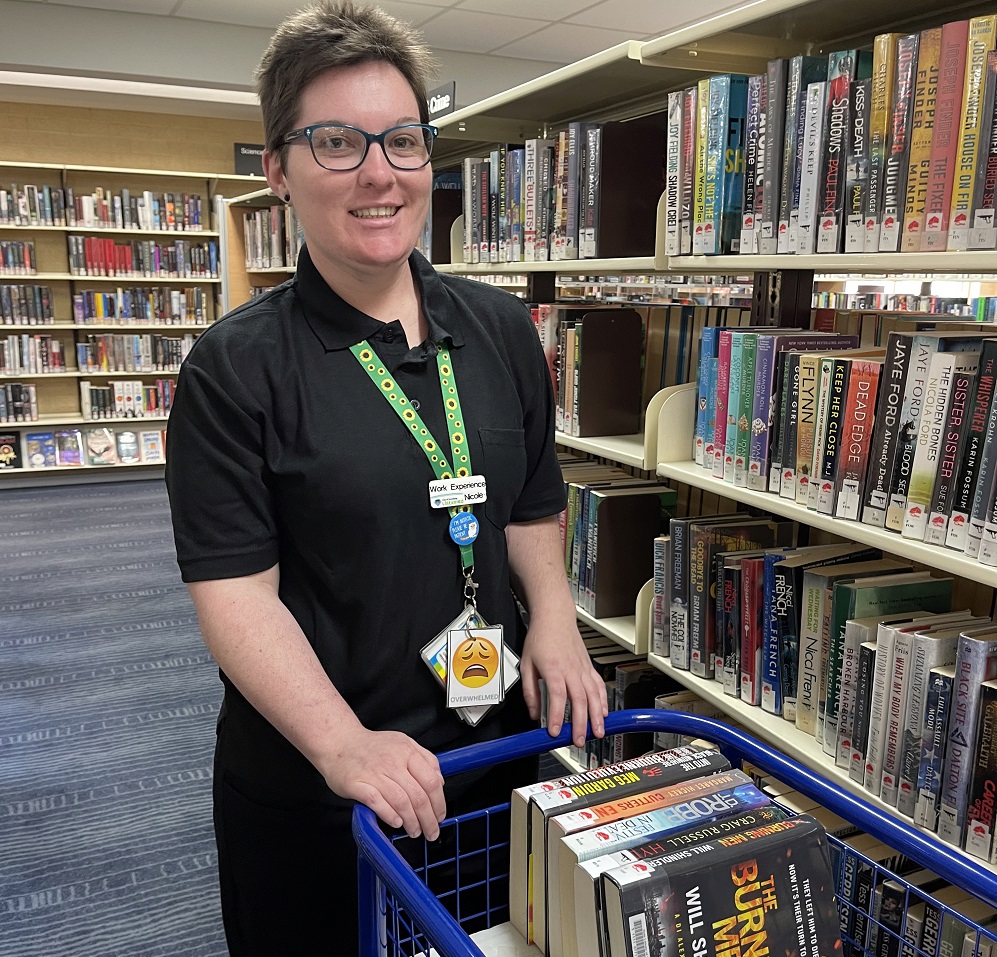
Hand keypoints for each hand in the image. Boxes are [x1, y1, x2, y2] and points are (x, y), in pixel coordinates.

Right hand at [320, 727, 445, 839]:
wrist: (340, 742)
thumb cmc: (372, 746)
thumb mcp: (403, 743)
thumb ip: (425, 759)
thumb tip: (440, 781)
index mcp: (406, 751)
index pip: (431, 781)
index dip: (439, 802)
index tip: (440, 815)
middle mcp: (392, 761)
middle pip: (418, 796)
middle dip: (428, 819)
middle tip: (431, 831)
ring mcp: (374, 773)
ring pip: (401, 802)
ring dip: (411, 822)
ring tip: (414, 830)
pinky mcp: (357, 784)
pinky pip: (377, 803)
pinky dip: (389, 815)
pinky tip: (396, 822)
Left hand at [520, 620, 607, 748]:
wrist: (555, 618)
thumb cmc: (541, 638)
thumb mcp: (526, 664)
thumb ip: (530, 691)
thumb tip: (534, 713)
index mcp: (553, 668)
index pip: (557, 697)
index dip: (557, 716)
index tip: (555, 731)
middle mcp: (571, 669)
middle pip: (579, 700)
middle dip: (581, 723)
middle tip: (580, 741)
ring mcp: (583, 668)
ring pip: (594, 695)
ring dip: (597, 716)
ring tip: (598, 733)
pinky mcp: (589, 667)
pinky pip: (599, 686)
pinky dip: (603, 701)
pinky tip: (603, 713)